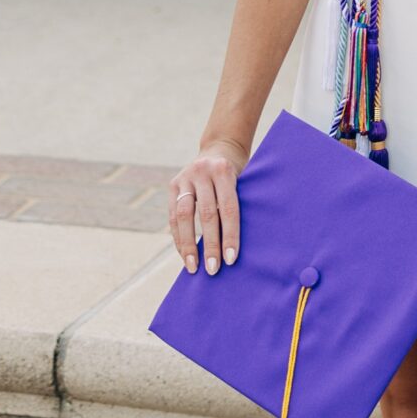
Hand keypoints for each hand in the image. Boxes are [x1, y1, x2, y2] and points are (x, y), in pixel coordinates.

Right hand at [168, 136, 247, 274]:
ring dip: (188, 245)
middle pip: (206, 214)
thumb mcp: (243, 182)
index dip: (229, 235)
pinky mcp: (173, 183)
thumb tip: (234, 249)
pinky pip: (173, 215)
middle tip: (214, 270)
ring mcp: (185, 176)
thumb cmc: (239, 174)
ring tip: (193, 268)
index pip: (228, 208)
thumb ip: (236, 206)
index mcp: (224, 170)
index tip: (230, 260)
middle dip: (210, 245)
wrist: (220, 147)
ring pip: (184, 216)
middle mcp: (203, 172)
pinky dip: (178, 237)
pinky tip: (184, 255)